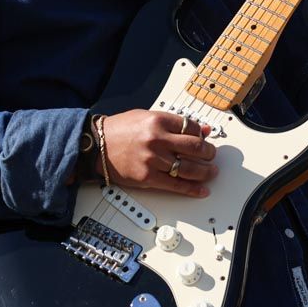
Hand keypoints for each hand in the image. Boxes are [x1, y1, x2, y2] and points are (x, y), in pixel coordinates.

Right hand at [95, 110, 217, 196]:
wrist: (95, 146)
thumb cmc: (119, 130)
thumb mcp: (146, 116)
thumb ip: (174, 123)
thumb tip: (202, 129)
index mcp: (158, 120)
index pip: (192, 127)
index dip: (202, 135)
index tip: (206, 139)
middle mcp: (157, 139)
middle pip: (195, 147)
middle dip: (209, 153)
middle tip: (212, 155)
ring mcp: (153, 160)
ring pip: (190, 168)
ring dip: (205, 172)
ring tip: (211, 172)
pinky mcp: (147, 177)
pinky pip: (176, 185)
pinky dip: (192, 189)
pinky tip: (202, 190)